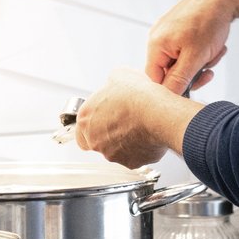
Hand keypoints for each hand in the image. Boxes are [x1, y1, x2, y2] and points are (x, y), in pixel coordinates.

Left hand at [75, 68, 199, 168]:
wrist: (158, 113)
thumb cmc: (138, 96)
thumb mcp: (119, 75)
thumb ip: (111, 84)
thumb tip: (116, 84)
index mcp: (86, 118)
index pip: (81, 129)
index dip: (95, 122)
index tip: (105, 118)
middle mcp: (94, 140)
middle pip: (97, 141)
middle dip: (109, 134)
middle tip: (124, 122)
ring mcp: (111, 154)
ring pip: (116, 151)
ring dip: (125, 141)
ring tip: (141, 126)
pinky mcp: (131, 163)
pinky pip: (134, 157)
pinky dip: (140, 149)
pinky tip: (149, 135)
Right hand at [147, 0, 237, 94]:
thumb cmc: (208, 21)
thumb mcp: (195, 57)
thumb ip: (179, 79)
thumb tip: (169, 96)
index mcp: (155, 44)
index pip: (155, 78)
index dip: (174, 86)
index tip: (192, 86)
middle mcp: (158, 37)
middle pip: (171, 70)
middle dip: (193, 71)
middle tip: (208, 68)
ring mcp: (170, 31)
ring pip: (184, 60)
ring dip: (202, 61)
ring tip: (215, 51)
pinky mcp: (182, 28)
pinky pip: (189, 49)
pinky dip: (203, 51)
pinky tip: (215, 43)